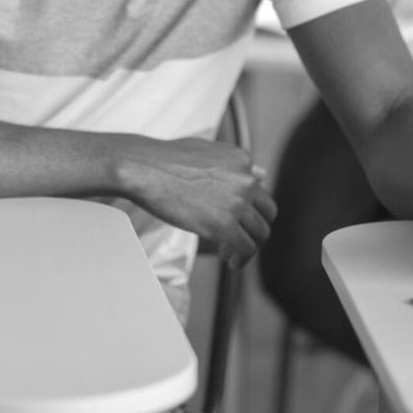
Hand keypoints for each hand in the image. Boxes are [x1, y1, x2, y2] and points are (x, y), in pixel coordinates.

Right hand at [123, 137, 277, 267]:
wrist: (145, 168)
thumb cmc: (166, 159)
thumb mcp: (207, 151)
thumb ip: (235, 164)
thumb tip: (262, 173)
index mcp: (242, 160)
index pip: (259, 190)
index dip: (249, 209)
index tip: (236, 219)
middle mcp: (246, 180)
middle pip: (267, 213)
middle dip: (256, 228)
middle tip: (240, 239)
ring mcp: (237, 203)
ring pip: (260, 233)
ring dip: (249, 246)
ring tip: (232, 254)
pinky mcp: (224, 224)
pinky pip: (245, 247)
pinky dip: (241, 258)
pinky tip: (229, 260)